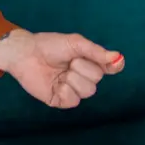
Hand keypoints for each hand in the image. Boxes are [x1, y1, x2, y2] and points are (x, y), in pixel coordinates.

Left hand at [0, 29, 124, 108]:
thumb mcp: (75, 43)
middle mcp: (83, 77)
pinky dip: (66, 91)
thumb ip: (96, 52)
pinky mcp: (60, 100)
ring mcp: (72, 89)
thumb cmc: (49, 45)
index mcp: (89, 62)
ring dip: (74, 79)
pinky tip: (57, 83)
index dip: (113, 66)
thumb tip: (118, 58)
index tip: (112, 64)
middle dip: (83, 68)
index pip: (111, 67)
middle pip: (96, 80)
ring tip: (61, 72)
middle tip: (69, 61)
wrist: (26, 53)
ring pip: (87, 91)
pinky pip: (73, 101)